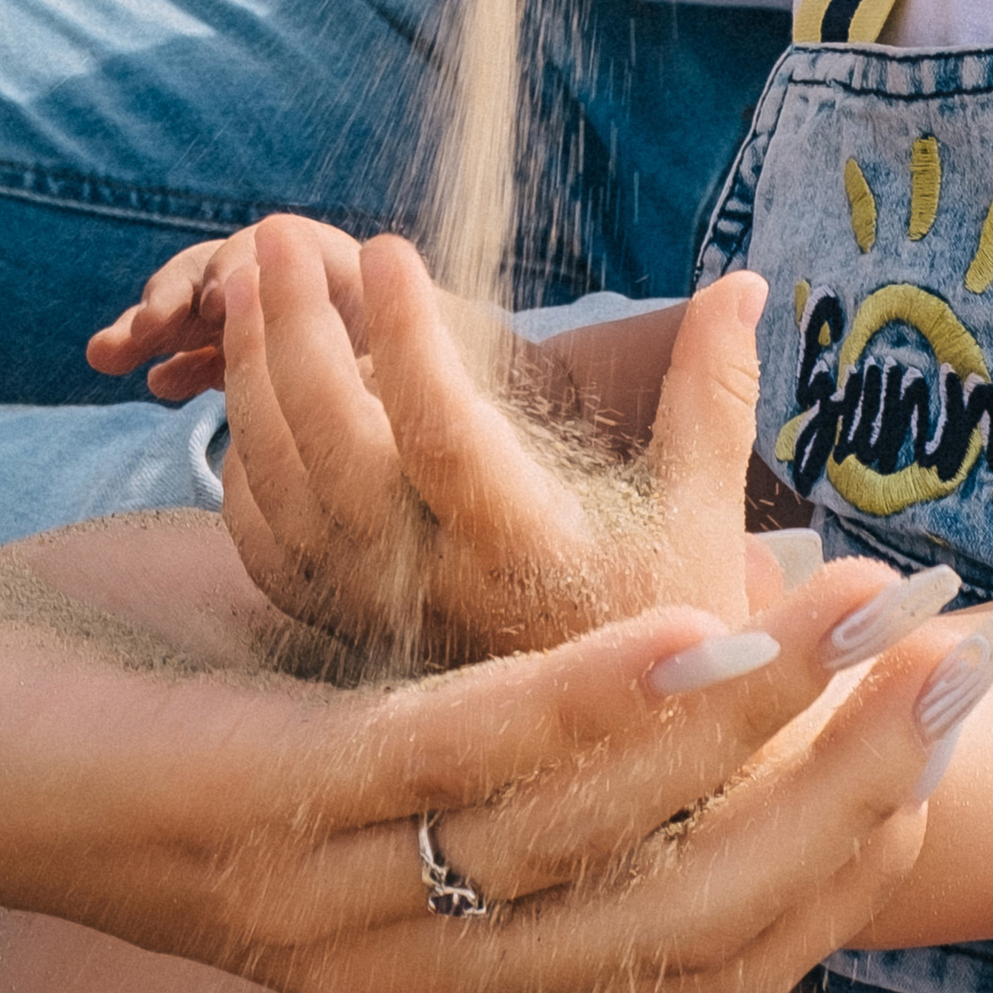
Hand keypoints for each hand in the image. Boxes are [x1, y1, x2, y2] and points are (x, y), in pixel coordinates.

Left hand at [0, 509, 987, 992]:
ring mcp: (326, 897)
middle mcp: (392, 948)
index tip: (935, 693)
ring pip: (596, 831)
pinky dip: (593, 698)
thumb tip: (584, 585)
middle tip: (963, 661)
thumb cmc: (88, 672)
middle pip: (677, 898)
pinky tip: (702, 628)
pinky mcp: (253, 811)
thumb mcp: (312, 656)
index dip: (822, 824)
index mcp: (414, 927)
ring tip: (876, 622)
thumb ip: (451, 652)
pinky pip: (457, 762)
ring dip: (758, 721)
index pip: (672, 920)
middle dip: (838, 781)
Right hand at [85, 210, 502, 405]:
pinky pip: (215, 353)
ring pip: (210, 310)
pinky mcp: (270, 362)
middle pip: (231, 271)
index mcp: (358, 273)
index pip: (289, 252)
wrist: (494, 401)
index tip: (222, 298)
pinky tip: (157, 385)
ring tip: (111, 353)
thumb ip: (422, 340)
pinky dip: (181, 361)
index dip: (247, 268)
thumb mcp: (461, 356)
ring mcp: (286, 320)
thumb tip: (395, 297)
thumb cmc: (485, 372)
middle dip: (178, 294)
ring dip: (160, 323)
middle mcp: (314, 285)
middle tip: (142, 332)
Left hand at [214, 217, 773, 663]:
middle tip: (273, 236)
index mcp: (525, 548)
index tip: (388, 248)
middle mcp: (435, 584)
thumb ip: (716, 393)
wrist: (618, 757)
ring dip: (253, 376)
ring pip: (281, 485)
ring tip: (246, 280)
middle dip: (295, 334)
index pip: (445, 433)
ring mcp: (373, 609)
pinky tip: (250, 388)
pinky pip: (262, 538)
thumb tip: (748, 281)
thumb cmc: (668, 618)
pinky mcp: (337, 624)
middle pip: (334, 450)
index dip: (409, 338)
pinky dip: (244, 458)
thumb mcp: (704, 514)